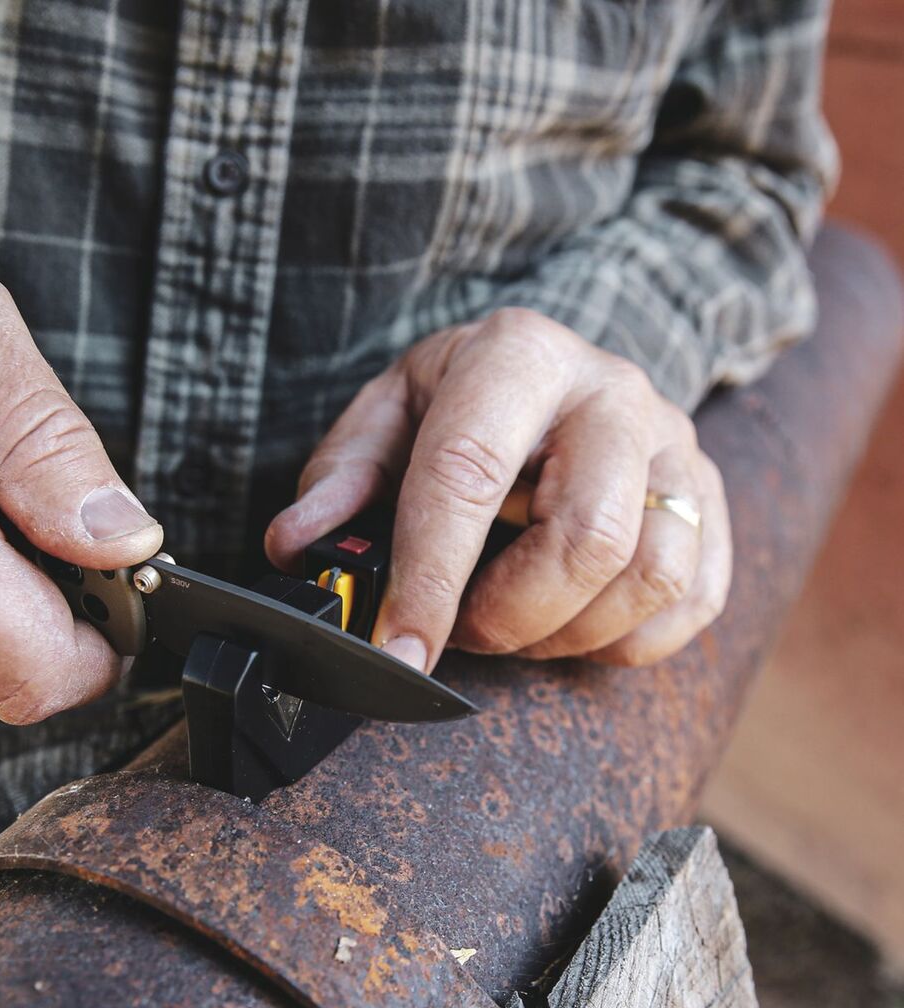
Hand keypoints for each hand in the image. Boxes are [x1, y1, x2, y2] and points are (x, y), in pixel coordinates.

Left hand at [266, 309, 730, 669]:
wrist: (552, 375)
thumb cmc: (458, 404)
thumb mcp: (385, 416)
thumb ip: (341, 477)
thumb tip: (296, 544)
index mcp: (517, 358)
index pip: (470, 476)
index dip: (429, 577)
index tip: (399, 649)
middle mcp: (612, 393)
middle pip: (588, 538)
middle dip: (510, 616)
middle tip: (461, 626)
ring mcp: (675, 444)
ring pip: (649, 576)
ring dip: (565, 632)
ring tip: (512, 618)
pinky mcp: (710, 498)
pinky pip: (692, 599)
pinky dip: (625, 639)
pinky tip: (571, 620)